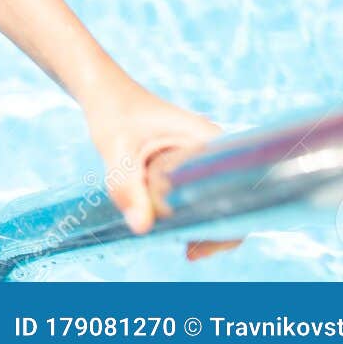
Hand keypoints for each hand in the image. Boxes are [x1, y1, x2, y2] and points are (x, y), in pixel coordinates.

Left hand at [82, 85, 243, 260]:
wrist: (103, 92)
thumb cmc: (112, 110)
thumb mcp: (115, 148)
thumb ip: (126, 186)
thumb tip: (141, 227)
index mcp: (209, 142)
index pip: (239, 192)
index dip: (229, 226)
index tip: (200, 246)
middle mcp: (212, 151)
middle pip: (228, 202)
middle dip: (210, 231)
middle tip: (186, 250)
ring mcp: (201, 159)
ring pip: (209, 202)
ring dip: (193, 222)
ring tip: (175, 238)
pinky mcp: (186, 166)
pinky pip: (193, 196)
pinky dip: (180, 213)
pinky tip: (163, 224)